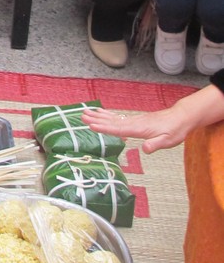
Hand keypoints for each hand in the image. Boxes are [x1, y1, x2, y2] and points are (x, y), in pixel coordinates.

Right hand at [83, 85, 223, 153]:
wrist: (181, 117)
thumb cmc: (175, 130)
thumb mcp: (168, 140)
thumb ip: (155, 144)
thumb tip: (144, 150)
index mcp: (140, 128)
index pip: (119, 129)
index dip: (105, 128)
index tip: (92, 125)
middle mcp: (135, 122)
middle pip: (112, 121)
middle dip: (97, 119)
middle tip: (82, 116)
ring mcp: (134, 120)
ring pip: (113, 118)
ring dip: (99, 116)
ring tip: (86, 112)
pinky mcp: (136, 120)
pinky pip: (118, 118)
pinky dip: (108, 115)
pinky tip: (102, 114)